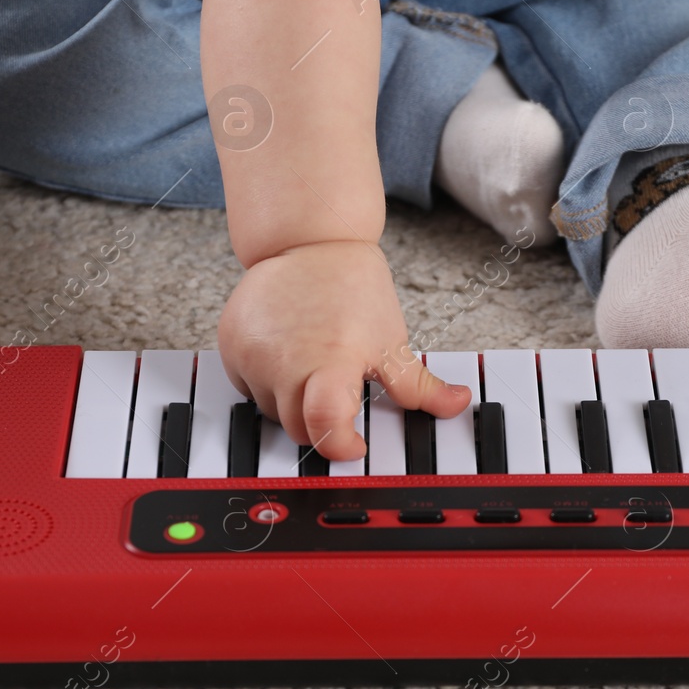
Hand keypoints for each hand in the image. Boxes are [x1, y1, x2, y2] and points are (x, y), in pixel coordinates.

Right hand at [218, 240, 471, 460]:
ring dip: (292, 404)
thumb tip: (457, 406)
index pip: (324, 427)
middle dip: (321, 425)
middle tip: (339, 395)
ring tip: (313, 367)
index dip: (341, 446)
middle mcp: (284, 361)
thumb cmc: (353, 288)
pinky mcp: (231, 346)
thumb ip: (419, 386)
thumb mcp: (391, 341)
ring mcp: (252, 354)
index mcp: (329, 362)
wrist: (309, 242)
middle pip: (297, 429)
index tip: (355, 444)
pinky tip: (287, 356)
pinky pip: (247, 387)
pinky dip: (267, 383)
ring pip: (270, 410)